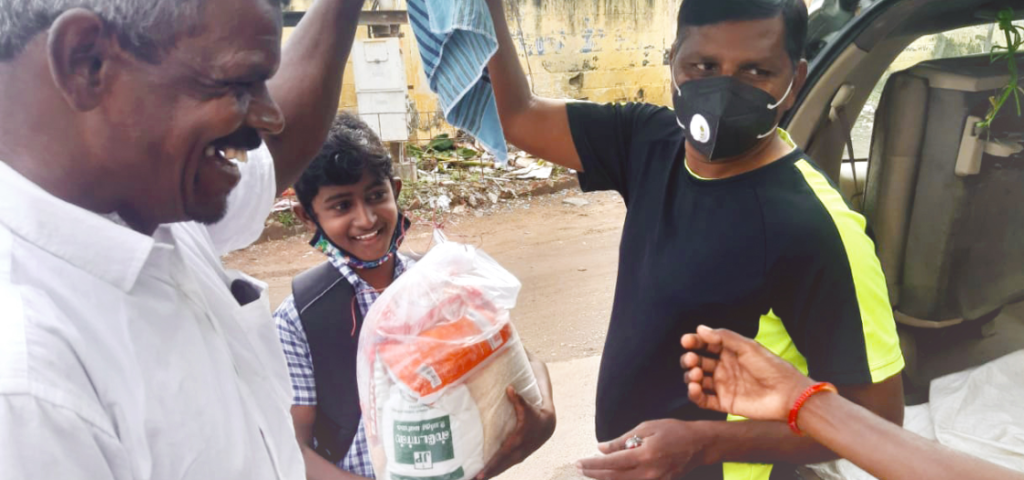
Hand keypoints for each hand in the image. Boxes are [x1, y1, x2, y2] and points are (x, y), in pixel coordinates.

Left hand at [473, 370, 555, 479]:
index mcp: (517, 442)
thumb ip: (517, 399)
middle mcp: (517, 452)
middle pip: (499, 467)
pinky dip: (495, 471)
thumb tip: (509, 388)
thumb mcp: (527, 407)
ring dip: (489, 475)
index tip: (479, 475)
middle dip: (486, 475)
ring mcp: (518, 456)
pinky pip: (504, 466)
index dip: (490, 466)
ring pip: (501, 468)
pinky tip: (486, 474)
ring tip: (474, 479)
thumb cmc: (535, 415)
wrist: (548, 425)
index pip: (501, 457)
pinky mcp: (517, 457)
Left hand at [576, 419, 709, 479]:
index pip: (611, 463)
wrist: (699, 445)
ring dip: (604, 479)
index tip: (579, 462)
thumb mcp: (646, 428)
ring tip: (590, 472)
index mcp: (643, 456)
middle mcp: (648, 473)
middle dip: (593, 474)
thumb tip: (601, 448)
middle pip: (613, 478)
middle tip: (579, 468)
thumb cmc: (673, 431)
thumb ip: (623, 440)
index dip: (592, 464)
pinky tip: (610, 476)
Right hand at [680, 325, 814, 421]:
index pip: (706, 345)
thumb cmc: (771, 367)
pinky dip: (694, 395)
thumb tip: (700, 328)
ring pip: (697, 380)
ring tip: (695, 374)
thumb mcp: (747, 347)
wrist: (787, 394)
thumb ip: (723, 337)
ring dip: (690, 376)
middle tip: (692, 360)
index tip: (686, 341)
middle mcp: (724, 368)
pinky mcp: (724, 403)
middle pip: (698, 362)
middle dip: (690, 359)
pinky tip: (694, 388)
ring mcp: (723, 386)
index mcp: (730, 353)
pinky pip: (703, 400)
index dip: (694, 342)